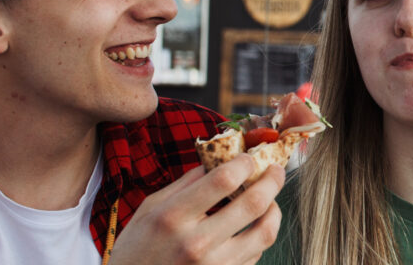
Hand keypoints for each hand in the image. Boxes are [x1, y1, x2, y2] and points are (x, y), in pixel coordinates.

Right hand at [108, 154, 284, 264]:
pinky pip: (256, 254)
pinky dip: (260, 236)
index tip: (249, 157)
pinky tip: (253, 227)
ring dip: (274, 209)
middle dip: (272, 180)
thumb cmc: (138, 249)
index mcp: (174, 217)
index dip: (244, 163)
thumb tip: (217, 162)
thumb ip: (186, 183)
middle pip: (253, 204)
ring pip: (265, 233)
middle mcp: (197, 243)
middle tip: (275, 170)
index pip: (222, 180)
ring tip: (271, 199)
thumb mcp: (151, 208)